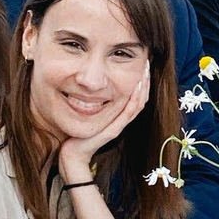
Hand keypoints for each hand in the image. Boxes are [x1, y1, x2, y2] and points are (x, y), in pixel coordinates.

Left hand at [59, 65, 150, 181]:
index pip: (136, 96)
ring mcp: (118, 125)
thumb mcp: (87, 113)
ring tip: (145, 71)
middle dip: (145, 80)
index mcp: (117, 116)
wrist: (71, 155)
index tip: (142, 65)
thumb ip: (92, 102)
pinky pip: (129, 112)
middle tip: (147, 63)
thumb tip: (90, 85)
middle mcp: (121, 120)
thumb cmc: (76, 134)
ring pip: (138, 103)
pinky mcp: (113, 130)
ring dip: (143, 87)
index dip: (142, 81)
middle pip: (141, 98)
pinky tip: (136, 87)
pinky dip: (134, 99)